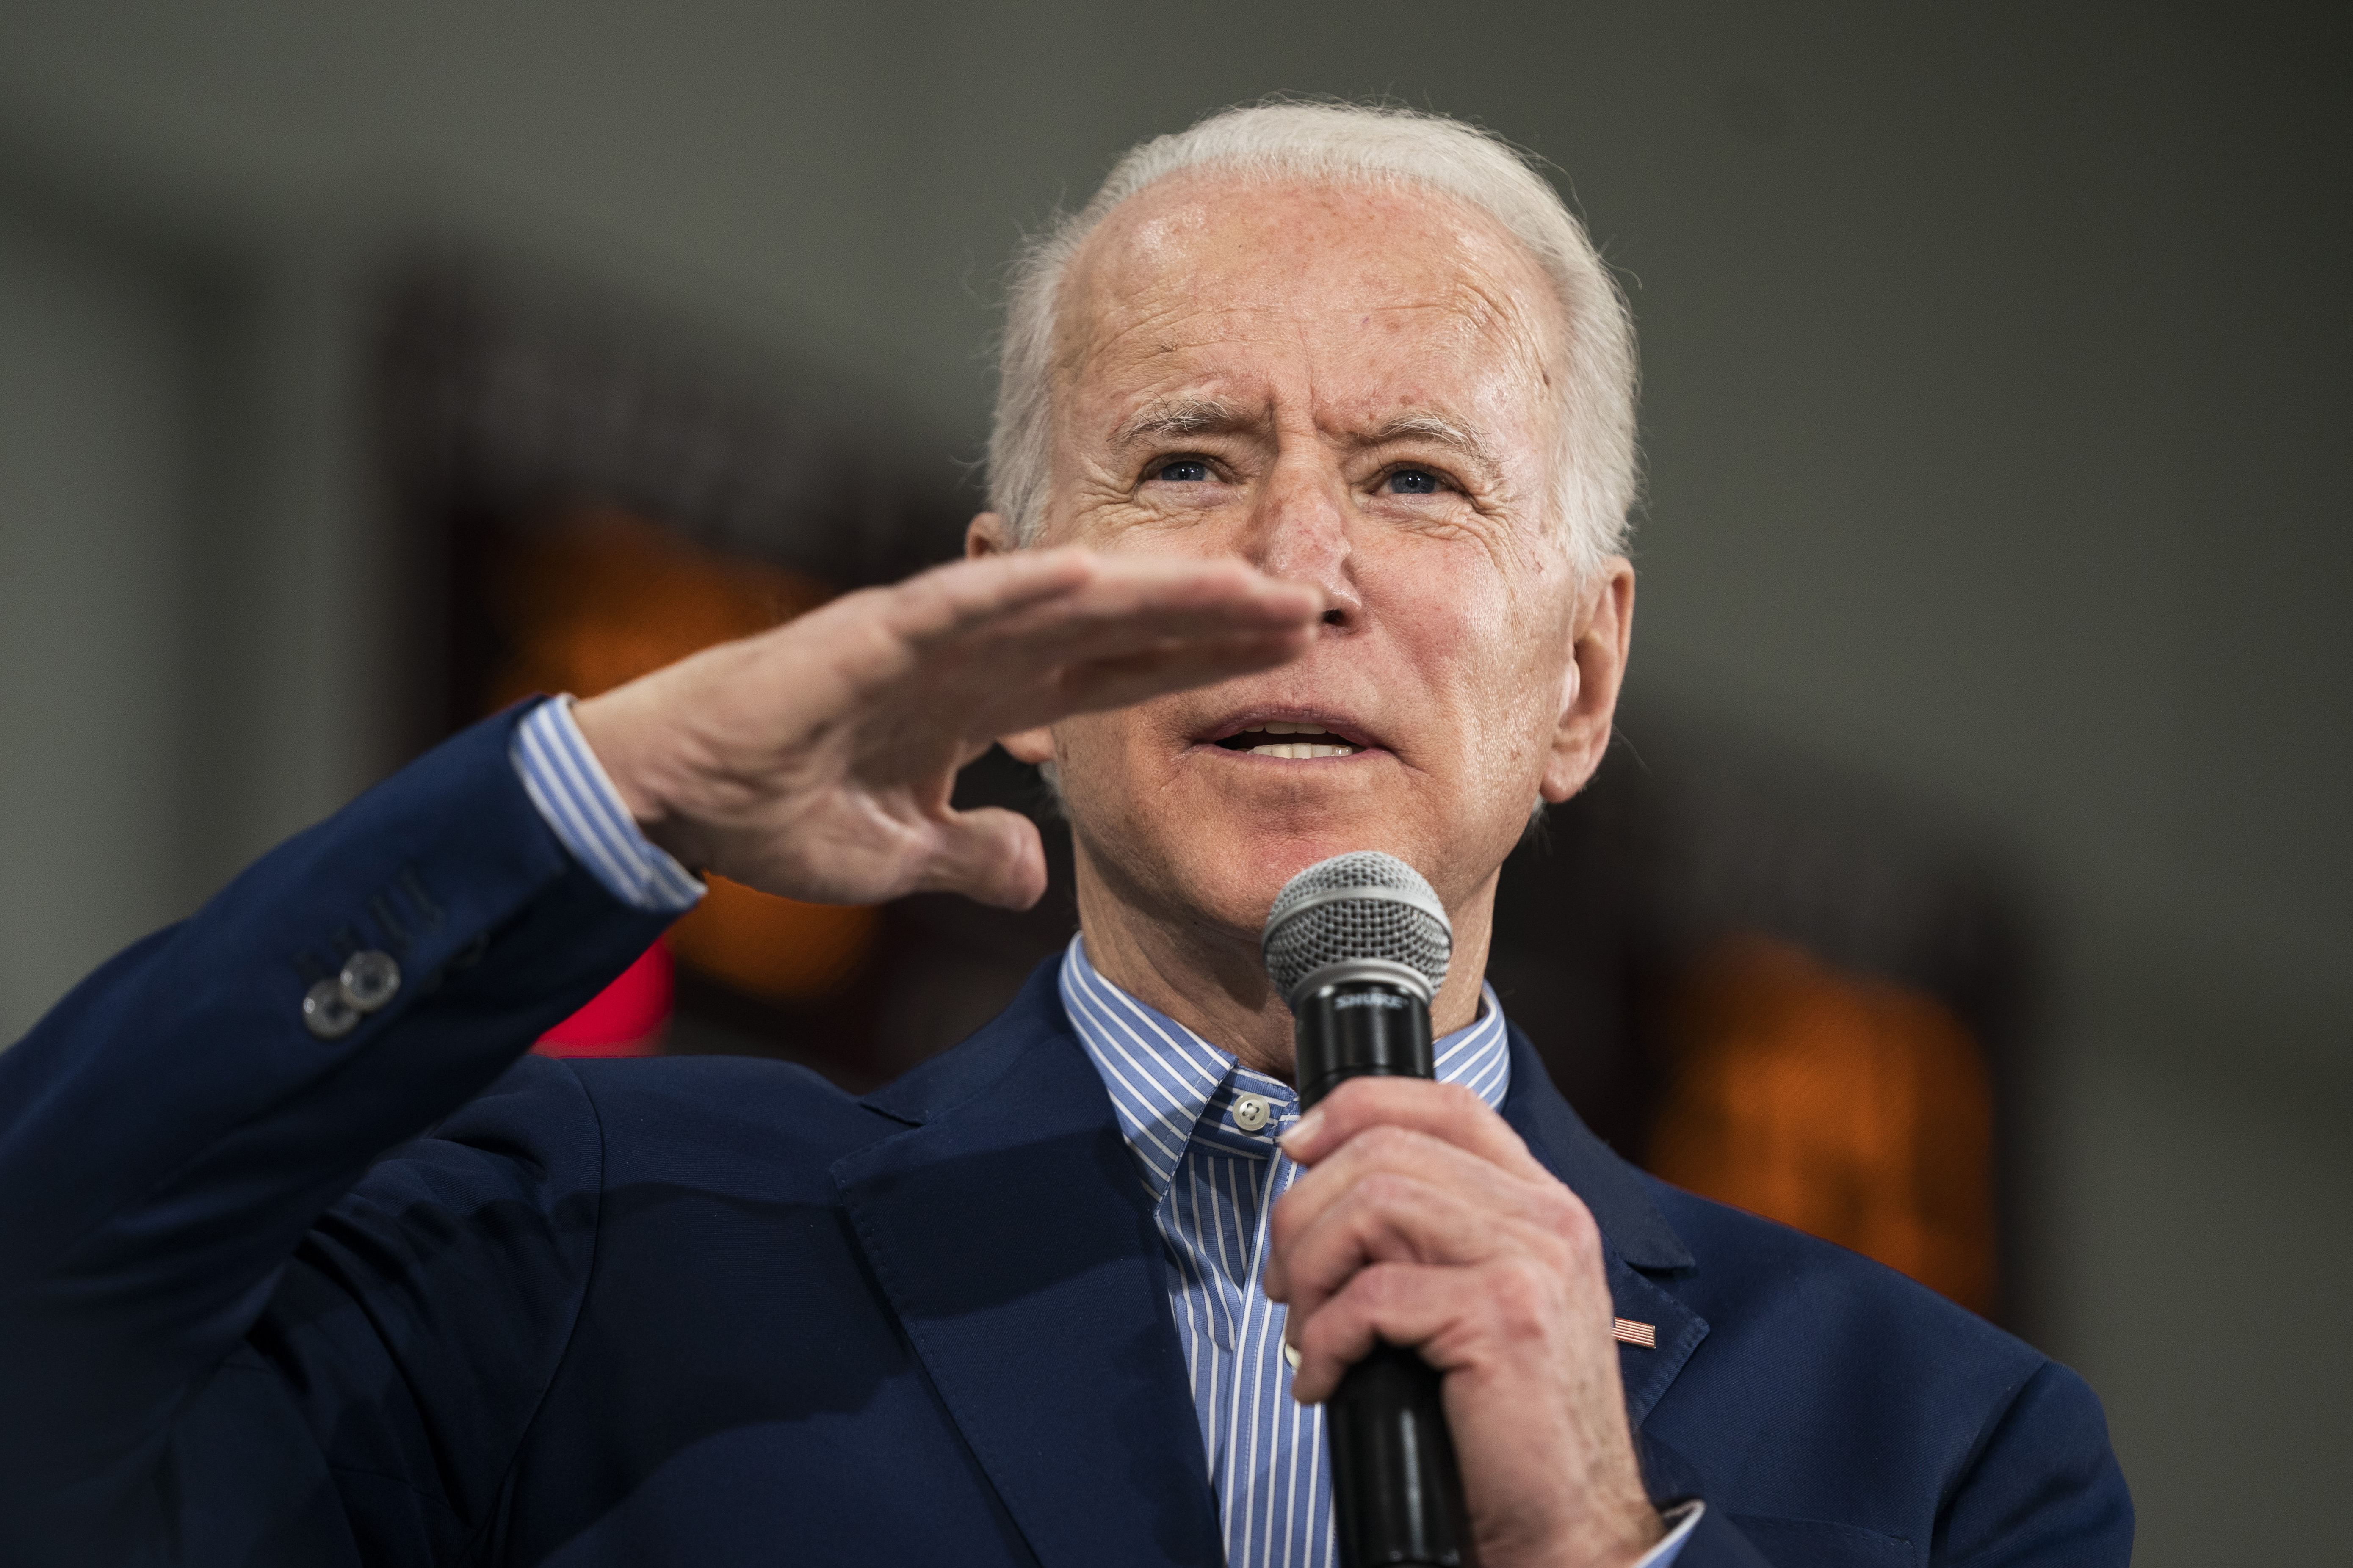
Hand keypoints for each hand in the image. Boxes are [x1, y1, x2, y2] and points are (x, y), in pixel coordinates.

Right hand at [573, 547, 1320, 908]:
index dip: (1205, 659)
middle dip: (1212, 616)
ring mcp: (927, 637)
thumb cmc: (776, 811)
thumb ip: (976, 854)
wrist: (677, 799)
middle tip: (1311, 601)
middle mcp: (974, 655)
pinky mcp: (868, 634)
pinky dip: (1021, 586)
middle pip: (1120, 628)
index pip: (1122, 674)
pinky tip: (1093, 574)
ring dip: (1152, 591)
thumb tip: (1034, 873)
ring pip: (1061, 602)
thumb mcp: (903, 855)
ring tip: (1243, 584)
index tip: (1288, 651)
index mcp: (987, 700)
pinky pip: (957, 605)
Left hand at [1267, 1079, 1663, 1567]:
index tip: (1296, 1146)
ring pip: (1371, 1206)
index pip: (1445, 1104)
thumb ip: (1430, 1234)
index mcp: (1542, 1204)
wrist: (1567, 1522)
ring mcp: (1530, 1261)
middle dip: (1304, 1212)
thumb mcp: (1479, 1301)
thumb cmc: (1506, 1422)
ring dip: (1310, 1271)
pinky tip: (1324, 1381)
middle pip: (1385, 1149)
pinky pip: (1370, 1296)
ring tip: (1306, 1332)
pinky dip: (1325, 1340)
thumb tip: (1320, 1188)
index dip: (1356, 1107)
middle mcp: (1546, 1218)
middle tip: (1284, 1283)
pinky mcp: (1501, 1317)